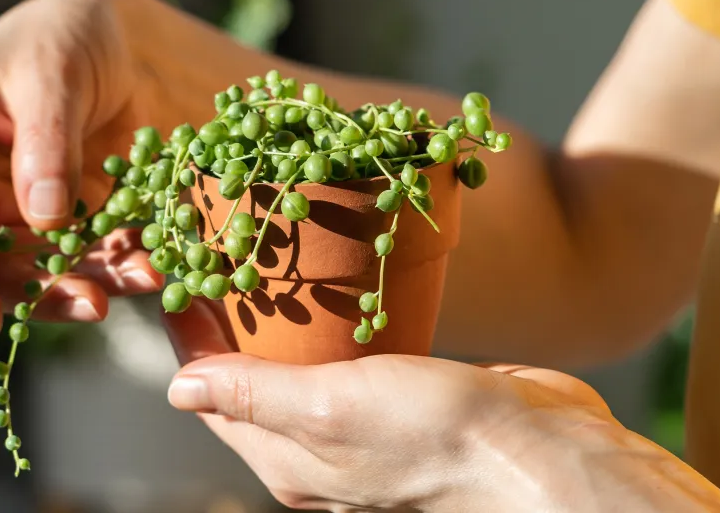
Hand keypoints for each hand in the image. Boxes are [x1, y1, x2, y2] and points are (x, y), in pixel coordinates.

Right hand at [0, 0, 166, 338]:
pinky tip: (149, 263)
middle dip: (37, 288)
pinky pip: (80, 251)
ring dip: (86, 280)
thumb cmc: (64, 36)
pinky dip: (115, 262)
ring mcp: (8, 202)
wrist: (112, 38)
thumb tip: (45, 217)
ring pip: (37, 264)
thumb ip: (47, 144)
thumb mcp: (53, 77)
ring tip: (139, 279)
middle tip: (92, 304)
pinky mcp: (54, 214)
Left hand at [160, 300, 618, 511]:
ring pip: (301, 366)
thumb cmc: (436, 436)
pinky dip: (331, 323)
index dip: (192, 341)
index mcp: (288, 460)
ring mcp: (361, 423)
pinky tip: (332, 289)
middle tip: (220, 257)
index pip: (215, 397)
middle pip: (253, 381)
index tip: (180, 279)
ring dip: (279, 322)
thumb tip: (179, 390)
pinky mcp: (401, 396)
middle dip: (231, 325)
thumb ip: (254, 395)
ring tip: (264, 262)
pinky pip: (349, 356)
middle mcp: (318, 447)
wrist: (540, 450)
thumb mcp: (330, 409)